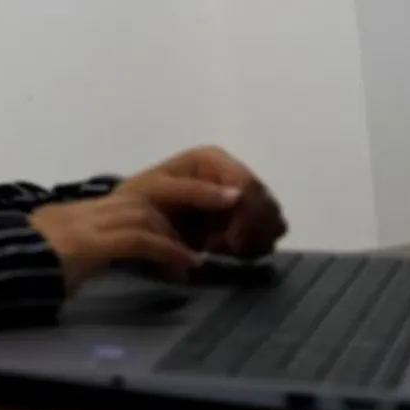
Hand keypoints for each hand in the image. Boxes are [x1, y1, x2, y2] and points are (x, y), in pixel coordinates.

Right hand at [27, 180, 235, 293]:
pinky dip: (165, 250)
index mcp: (91, 211)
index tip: (215, 199)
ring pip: (147, 212)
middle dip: (196, 193)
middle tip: (233, 199)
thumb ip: (105, 248)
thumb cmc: (36, 269)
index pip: (144, 192)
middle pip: (154, 190)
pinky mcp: (85, 246)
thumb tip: (142, 256)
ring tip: (204, 253)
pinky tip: (184, 266)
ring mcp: (87, 225)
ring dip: (181, 231)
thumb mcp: (76, 253)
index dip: (182, 193)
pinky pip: (135, 239)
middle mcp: (91, 210)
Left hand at [120, 146, 286, 259]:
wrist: (134, 223)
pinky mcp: (246, 219)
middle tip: (218, 247)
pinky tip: (226, 250)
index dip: (246, 217)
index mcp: (214, 159)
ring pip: (274, 222)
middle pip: (267, 206)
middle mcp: (233, 173)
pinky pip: (270, 236)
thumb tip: (237, 194)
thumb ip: (195, 191)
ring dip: (251, 242)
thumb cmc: (141, 201)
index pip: (248, 187)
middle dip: (247, 233)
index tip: (229, 245)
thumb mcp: (157, 191)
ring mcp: (242, 196)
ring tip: (218, 247)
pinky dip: (253, 248)